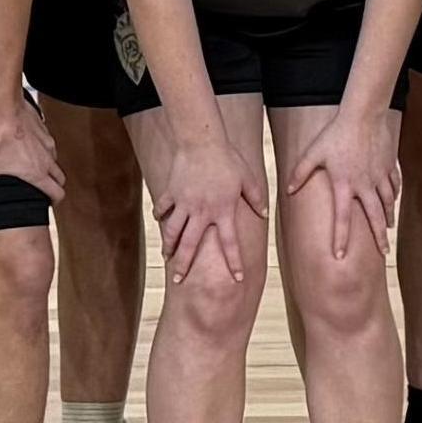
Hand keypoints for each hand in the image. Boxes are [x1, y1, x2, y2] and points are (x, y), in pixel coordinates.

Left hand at [0, 99, 63, 215]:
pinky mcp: (43, 129)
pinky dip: (43, 148)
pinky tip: (29, 145)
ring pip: (55, 159)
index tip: (47, 204)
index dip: (54, 201)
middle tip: (44, 189)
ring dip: (49, 166)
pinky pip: (48, 142)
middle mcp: (47, 159)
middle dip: (54, 185)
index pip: (57, 192)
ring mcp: (47, 143)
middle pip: (60, 178)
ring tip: (35, 168)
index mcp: (37, 172)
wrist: (4, 108)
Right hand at [151, 140, 267, 287]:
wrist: (202, 141)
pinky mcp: (171, 192)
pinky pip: (162, 208)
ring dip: (169, 246)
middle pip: (190, 245)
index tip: (237, 278)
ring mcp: (184, 203)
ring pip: (172, 231)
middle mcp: (201, 212)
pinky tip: (158, 221)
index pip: (230, 243)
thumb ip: (255, 198)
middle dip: (183, 265)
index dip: (234, 262)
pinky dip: (159, 216)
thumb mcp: (248, 178)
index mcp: (223, 211)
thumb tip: (263, 213)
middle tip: (179, 281)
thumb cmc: (228, 159)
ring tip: (166, 257)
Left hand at [286, 105, 401, 261]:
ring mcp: (380, 176)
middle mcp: (365, 185)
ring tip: (388, 229)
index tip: (340, 256)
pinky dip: (394, 196)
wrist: (363, 115)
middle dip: (380, 237)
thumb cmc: (336, 134)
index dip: (340, 238)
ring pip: (388, 203)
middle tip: (384, 253)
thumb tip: (288, 190)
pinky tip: (393, 201)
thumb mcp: (313, 153)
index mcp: (345, 185)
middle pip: (374, 217)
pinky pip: (394, 185)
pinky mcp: (389, 166)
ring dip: (388, 218)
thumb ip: (300, 172)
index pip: (342, 218)